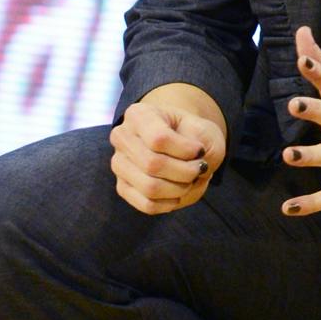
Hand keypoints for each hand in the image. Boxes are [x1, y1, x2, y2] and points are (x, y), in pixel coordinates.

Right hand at [109, 90, 224, 214]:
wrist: (182, 140)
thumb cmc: (191, 133)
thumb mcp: (202, 128)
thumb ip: (199, 145)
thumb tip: (192, 171)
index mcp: (138, 114)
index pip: (159, 139)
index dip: (185, 151)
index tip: (199, 150)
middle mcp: (122, 137)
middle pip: (153, 165)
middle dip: (185, 172)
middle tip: (199, 168)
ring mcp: (119, 164)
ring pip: (150, 187)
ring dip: (179, 189)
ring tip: (190, 180)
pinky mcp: (123, 187)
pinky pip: (147, 205)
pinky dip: (169, 203)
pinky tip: (179, 193)